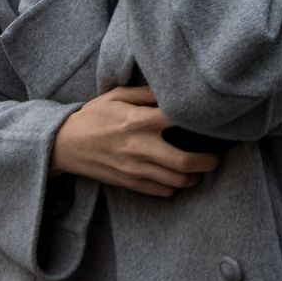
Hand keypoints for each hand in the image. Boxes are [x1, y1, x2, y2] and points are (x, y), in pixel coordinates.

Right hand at [52, 86, 219, 196]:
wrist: (65, 144)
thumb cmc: (93, 115)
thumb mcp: (117, 95)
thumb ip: (146, 93)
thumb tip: (171, 89)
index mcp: (138, 121)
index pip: (177, 120)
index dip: (198, 120)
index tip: (211, 122)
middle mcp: (139, 146)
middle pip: (184, 161)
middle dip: (207, 162)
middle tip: (215, 159)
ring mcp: (134, 168)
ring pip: (176, 181)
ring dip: (194, 178)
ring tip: (200, 170)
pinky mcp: (129, 183)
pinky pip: (161, 191)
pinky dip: (174, 186)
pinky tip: (177, 177)